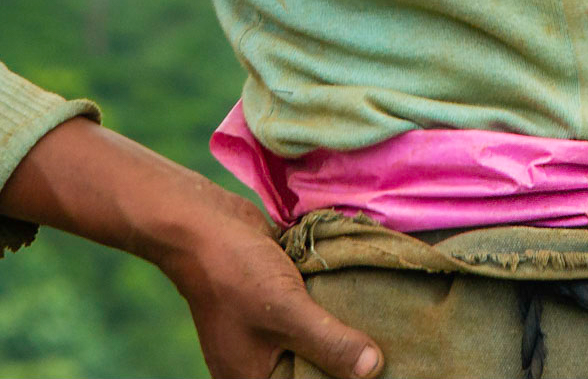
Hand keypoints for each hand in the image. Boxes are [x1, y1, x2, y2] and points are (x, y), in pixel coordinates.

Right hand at [159, 196, 382, 378]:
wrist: (202, 224)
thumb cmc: (237, 273)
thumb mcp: (288, 312)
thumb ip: (330, 344)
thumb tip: (373, 371)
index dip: (337, 378)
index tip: (378, 369)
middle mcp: (258, 362)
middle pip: (312, 369)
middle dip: (344, 357)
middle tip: (385, 345)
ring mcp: (266, 332)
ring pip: (314, 342)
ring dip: (341, 331)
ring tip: (381, 323)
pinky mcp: (276, 303)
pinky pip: (309, 315)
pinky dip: (329, 308)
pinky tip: (360, 297)